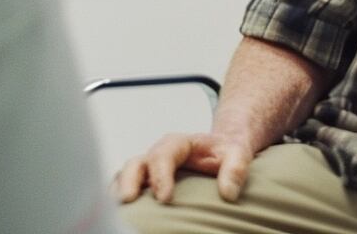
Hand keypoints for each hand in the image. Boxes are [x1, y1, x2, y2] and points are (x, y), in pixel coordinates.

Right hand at [115, 132, 254, 204]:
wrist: (220, 149)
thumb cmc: (225, 152)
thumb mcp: (237, 154)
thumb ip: (235, 168)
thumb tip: (228, 192)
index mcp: (179, 144)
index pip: (164, 155)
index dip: (161, 175)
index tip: (165, 197)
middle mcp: (159, 155)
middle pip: (136, 163)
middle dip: (129, 181)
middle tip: (128, 200)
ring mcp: (150, 169)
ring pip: (126, 175)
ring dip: (120, 190)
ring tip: (118, 209)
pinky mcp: (146, 182)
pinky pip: (127, 187)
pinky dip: (121, 198)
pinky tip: (123, 213)